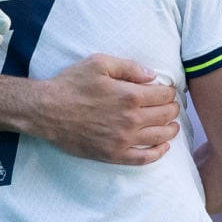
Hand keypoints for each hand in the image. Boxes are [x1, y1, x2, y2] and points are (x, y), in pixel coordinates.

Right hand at [32, 54, 180, 164]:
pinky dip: (158, 153)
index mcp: (129, 95)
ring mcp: (123, 139)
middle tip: (172, 105)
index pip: (163, 95)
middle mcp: (131, 119)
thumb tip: (152, 75)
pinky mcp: (114, 154)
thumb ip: (129, 67)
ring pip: (159, 137)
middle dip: (172, 108)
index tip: (169, 90)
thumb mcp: (99, 63)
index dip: (170, 91)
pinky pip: (144, 158)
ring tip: (173, 124)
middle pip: (165, 115)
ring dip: (171, 129)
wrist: (47, 111)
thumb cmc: (71, 84)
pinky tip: (164, 147)